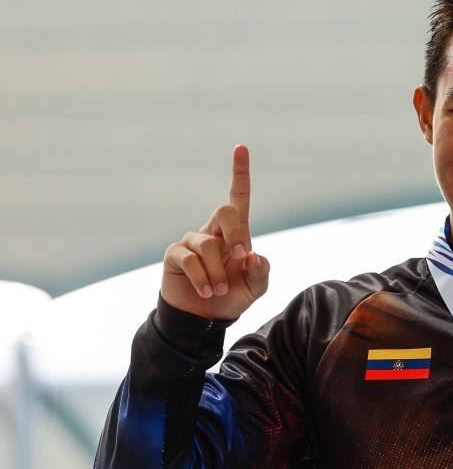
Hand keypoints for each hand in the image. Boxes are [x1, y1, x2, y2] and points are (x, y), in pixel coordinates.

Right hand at [161, 144, 269, 319]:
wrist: (204, 320)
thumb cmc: (232, 297)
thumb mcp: (255, 287)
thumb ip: (261, 271)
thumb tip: (254, 255)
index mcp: (236, 233)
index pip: (238, 197)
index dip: (239, 173)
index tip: (241, 148)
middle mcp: (213, 231)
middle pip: (225, 211)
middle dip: (237, 234)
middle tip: (242, 258)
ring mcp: (192, 241)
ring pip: (209, 244)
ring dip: (219, 272)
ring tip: (219, 290)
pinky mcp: (175, 255)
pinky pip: (191, 259)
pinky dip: (203, 278)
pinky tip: (207, 291)